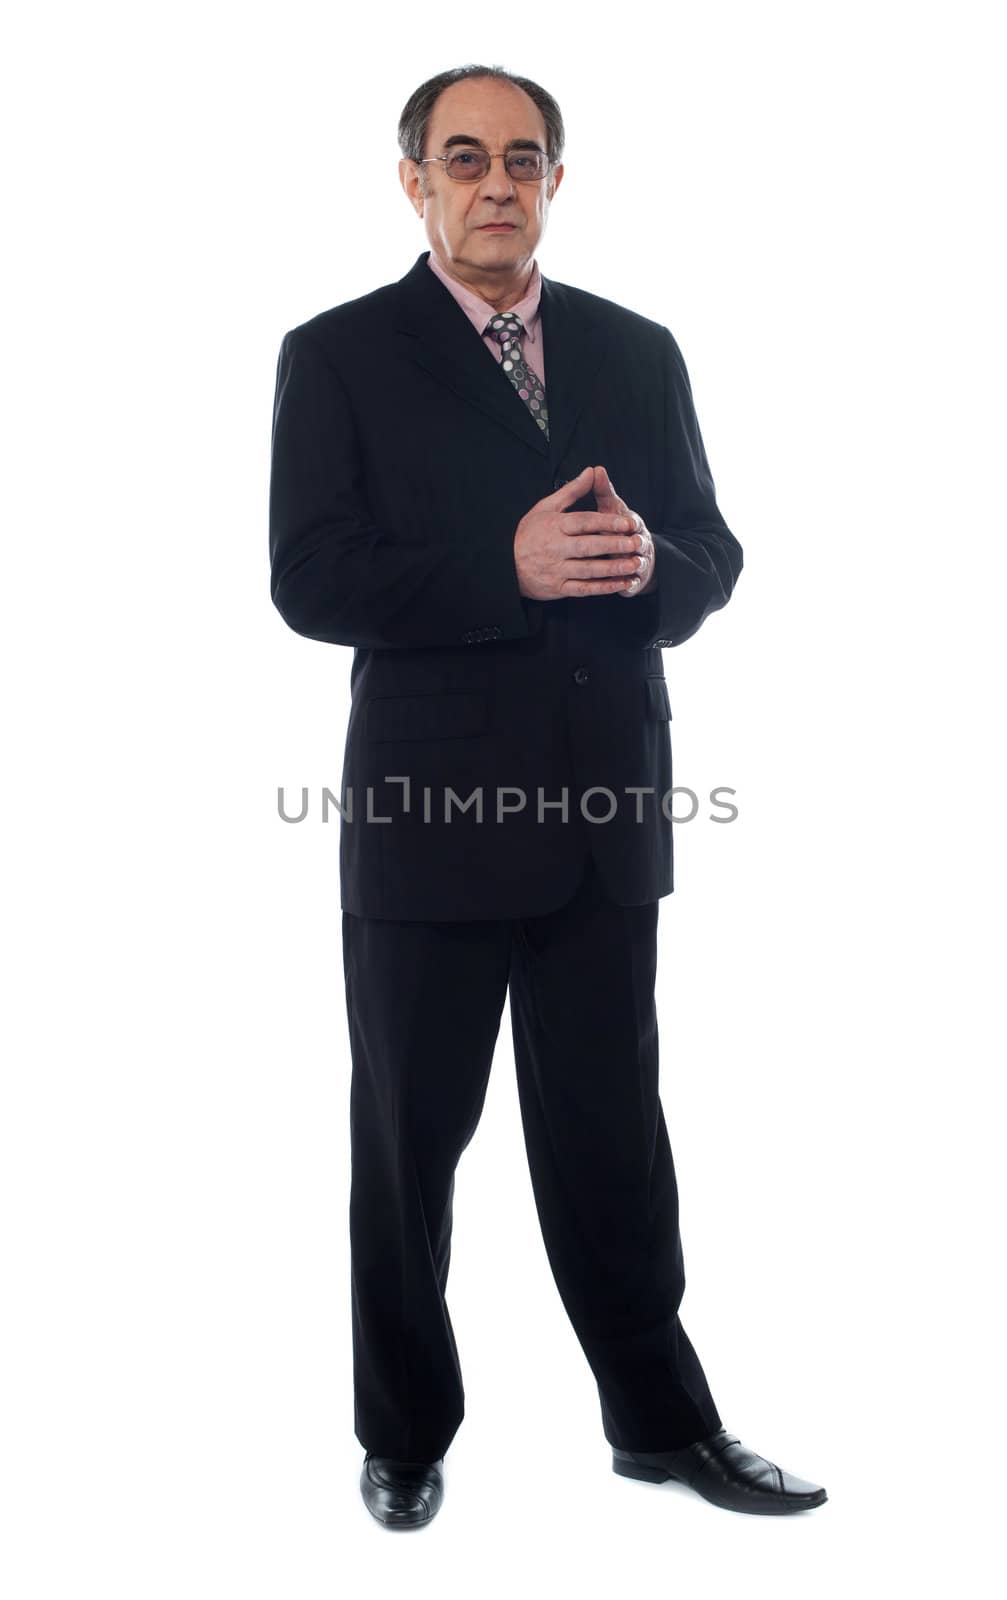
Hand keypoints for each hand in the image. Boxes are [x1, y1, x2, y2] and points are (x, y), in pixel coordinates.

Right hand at [514, 466, 650, 600]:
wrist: (506, 565)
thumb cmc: (529, 533)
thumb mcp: (546, 507)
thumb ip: (572, 491)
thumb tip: (593, 471)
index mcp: (554, 526)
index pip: (584, 523)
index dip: (607, 523)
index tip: (628, 523)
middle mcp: (555, 548)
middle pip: (589, 547)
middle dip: (615, 545)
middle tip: (637, 543)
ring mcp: (556, 570)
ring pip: (589, 570)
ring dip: (614, 568)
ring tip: (635, 564)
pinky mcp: (558, 588)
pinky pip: (584, 589)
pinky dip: (604, 588)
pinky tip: (622, 583)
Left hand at [592, 465, 654, 597]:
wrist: (635, 553)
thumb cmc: (618, 528)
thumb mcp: (612, 508)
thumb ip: (603, 491)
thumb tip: (596, 469)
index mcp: (631, 523)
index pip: (629, 519)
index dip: (626, 519)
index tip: (623, 518)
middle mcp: (638, 542)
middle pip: (637, 541)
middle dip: (634, 540)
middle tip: (630, 541)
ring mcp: (638, 562)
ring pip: (637, 562)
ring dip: (635, 563)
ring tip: (632, 564)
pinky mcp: (634, 580)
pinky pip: (632, 582)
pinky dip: (630, 584)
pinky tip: (626, 586)